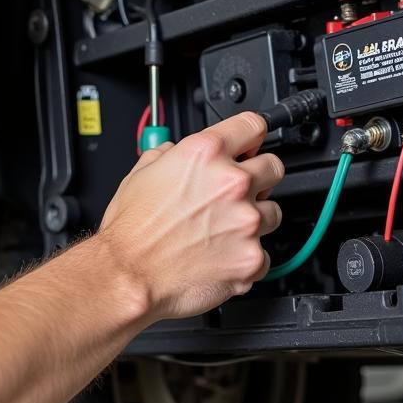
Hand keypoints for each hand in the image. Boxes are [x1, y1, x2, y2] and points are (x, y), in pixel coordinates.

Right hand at [98, 111, 283, 320]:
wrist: (129, 276)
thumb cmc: (131, 231)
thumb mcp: (139, 173)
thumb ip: (166, 155)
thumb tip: (173, 152)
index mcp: (205, 154)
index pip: (253, 126)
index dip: (250, 136)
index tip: (251, 145)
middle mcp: (232, 183)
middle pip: (274, 167)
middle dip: (258, 177)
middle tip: (235, 193)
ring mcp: (247, 221)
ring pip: (273, 211)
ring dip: (254, 218)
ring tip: (223, 231)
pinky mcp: (252, 257)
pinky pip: (265, 253)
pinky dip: (247, 256)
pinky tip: (222, 256)